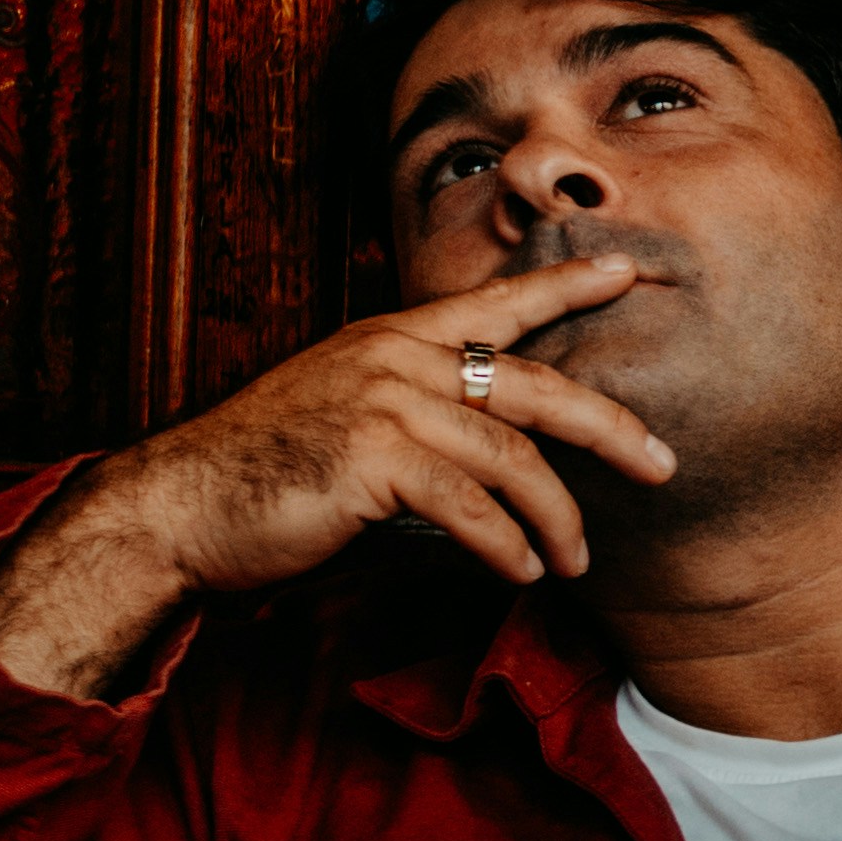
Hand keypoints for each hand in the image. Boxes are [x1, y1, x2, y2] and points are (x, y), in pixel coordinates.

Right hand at [0, 255, 681, 700]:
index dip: (567, 286)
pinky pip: (469, 505)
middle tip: (662, 465)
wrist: (179, 504)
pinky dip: (504, 545)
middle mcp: (394, 358)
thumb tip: (497, 471)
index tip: (628, 268)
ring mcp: (382, 402)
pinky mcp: (370, 458)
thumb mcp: (351, 425)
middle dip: (610, 427)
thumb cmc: (266, 474)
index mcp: (393, 340)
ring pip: (510, 456)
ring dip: (555, 519)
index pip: (498, 305)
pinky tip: (521, 571)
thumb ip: (422, 426)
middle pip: (535, 386)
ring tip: (577, 562)